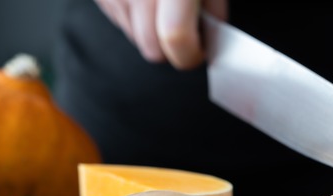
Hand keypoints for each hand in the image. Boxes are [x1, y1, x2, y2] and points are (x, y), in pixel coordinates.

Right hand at [94, 0, 227, 68]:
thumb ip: (213, 9)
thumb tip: (211, 39)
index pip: (176, 37)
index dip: (190, 54)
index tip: (198, 53)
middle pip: (151, 49)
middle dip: (171, 50)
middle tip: (184, 29)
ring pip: (134, 38)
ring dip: (151, 32)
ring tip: (162, 4)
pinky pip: (119, 20)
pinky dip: (133, 16)